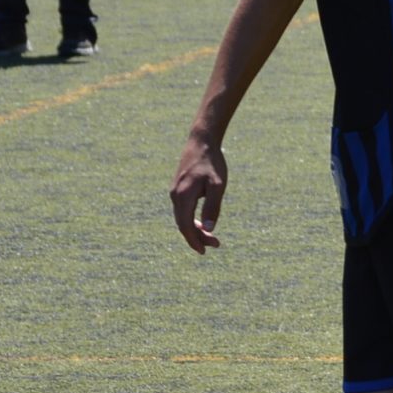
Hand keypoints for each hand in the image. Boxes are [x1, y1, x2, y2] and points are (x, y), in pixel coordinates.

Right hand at [171, 136, 227, 253]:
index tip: (204, 251)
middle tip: (215, 244)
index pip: (185, 226)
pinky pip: (182, 210)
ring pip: (182, 217)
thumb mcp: (217, 185)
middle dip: (197, 237)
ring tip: (211, 236)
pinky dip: (191, 219)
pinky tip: (202, 223)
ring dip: (194, 229)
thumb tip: (209, 229)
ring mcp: (175, 192)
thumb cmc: (212, 162)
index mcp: (183, 196)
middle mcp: (175, 195)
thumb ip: (212, 207)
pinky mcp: (177, 188)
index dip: (194, 241)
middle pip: (183, 224)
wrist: (201, 141)